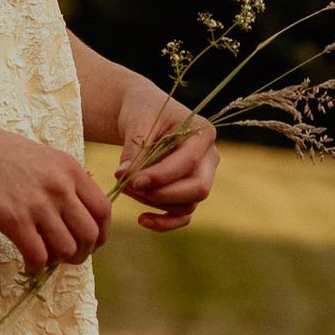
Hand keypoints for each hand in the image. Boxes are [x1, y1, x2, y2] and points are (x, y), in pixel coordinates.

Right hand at [0, 113, 113, 273]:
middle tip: (66, 258)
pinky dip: (35, 266)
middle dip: (82, 253)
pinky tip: (26, 263)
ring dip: (57, 261)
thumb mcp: (41, 158)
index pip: (103, 210)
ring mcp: (38, 202)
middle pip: (90, 234)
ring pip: (66, 249)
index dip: (100, 234)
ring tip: (43, 258)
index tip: (90, 244)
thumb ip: (61, 181)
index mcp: (70, 168)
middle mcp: (60, 185)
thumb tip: (74, 214)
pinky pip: (37, 256)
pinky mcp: (13, 219)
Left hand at [113, 76, 219, 232]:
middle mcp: (209, 157)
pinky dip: (164, 223)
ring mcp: (202, 177)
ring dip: (155, 203)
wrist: (144, 114)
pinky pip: (183, 216)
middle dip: (162, 194)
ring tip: (125, 188)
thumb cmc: (144, 112)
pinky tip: (141, 219)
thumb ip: (135, 148)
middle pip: (199, 188)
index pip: (189, 162)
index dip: (160, 176)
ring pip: (188, 204)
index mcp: (203, 133)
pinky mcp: (189, 193)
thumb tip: (125, 174)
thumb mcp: (139, 122)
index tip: (131, 180)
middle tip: (130, 187)